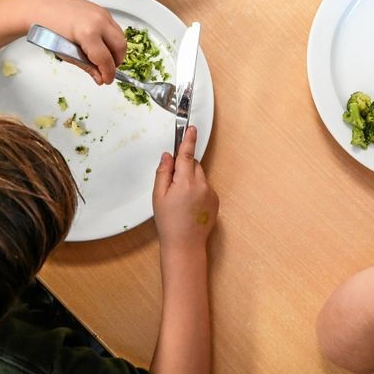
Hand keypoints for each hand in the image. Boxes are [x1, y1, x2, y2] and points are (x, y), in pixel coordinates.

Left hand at [34, 0, 126, 84]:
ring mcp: (102, 13)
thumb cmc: (49, 29)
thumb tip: (99, 77)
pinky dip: (112, 38)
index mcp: (88, 33)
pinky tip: (102, 44)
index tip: (107, 80)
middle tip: (108, 70)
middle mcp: (98, 21)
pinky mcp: (102, 10)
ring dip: (116, 49)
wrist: (41, 10)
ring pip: (120, 36)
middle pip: (120, 46)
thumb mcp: (67, 53)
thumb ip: (87, 66)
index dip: (108, 73)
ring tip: (105, 58)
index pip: (105, 59)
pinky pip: (114, 27)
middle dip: (117, 61)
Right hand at [153, 126, 218, 253]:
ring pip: (200, 176)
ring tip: (181, 200)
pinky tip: (189, 206)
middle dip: (184, 169)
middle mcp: (202, 185)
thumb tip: (168, 156)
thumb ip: (163, 173)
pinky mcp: (216, 200)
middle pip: (193, 165)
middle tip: (172, 185)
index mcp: (185, 182)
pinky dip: (198, 191)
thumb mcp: (158, 196)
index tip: (191, 129)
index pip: (187, 155)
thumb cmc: (169, 222)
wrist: (185, 244)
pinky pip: (205, 187)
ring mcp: (211, 193)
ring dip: (191, 181)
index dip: (188, 140)